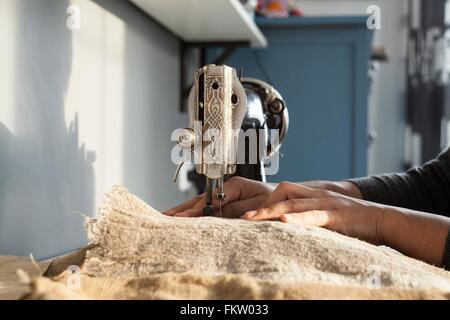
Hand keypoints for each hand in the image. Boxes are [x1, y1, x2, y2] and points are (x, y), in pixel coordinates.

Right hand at [163, 176, 274, 217]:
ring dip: (184, 210)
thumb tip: (215, 212)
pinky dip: (193, 213)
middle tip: (165, 216)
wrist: (283, 198)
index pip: (209, 199)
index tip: (184, 217)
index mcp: (234, 185)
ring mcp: (224, 195)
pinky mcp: (225, 202)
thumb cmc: (274, 199)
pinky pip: (207, 208)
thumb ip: (237, 208)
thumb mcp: (257, 203)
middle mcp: (226, 188)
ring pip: (200, 203)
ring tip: (168, 216)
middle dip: (182, 209)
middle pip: (200, 200)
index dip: (195, 209)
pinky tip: (183, 218)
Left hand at [241, 182, 383, 244]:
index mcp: (313, 195)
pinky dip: (297, 219)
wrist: (382, 218)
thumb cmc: (354, 221)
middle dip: (261, 206)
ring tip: (252, 219)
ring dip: (270, 211)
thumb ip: (309, 220)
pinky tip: (284, 222)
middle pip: (282, 193)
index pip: (283, 191)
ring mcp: (325, 203)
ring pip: (292, 203)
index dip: (266, 201)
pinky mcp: (335, 215)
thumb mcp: (327, 217)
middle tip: (243, 218)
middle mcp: (316, 195)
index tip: (250, 213)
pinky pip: (313, 215)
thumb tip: (289, 229)